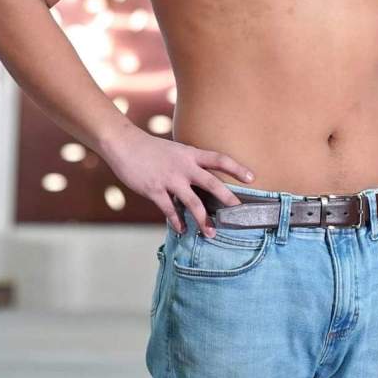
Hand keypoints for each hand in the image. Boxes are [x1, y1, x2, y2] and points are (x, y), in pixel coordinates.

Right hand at [100, 126, 252, 236]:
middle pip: (211, 183)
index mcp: (190, 154)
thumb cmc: (150, 148)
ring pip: (193, 202)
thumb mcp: (174, 150)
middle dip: (227, 198)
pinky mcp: (155, 190)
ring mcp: (170, 179)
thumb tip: (199, 179)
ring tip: (211, 233)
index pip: (219, 159)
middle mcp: (184, 166)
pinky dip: (177, 222)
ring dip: (203, 220)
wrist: (124, 144)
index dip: (237, 168)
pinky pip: (170, 210)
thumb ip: (188, 164)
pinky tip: (182, 230)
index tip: (252, 178)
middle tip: (239, 211)